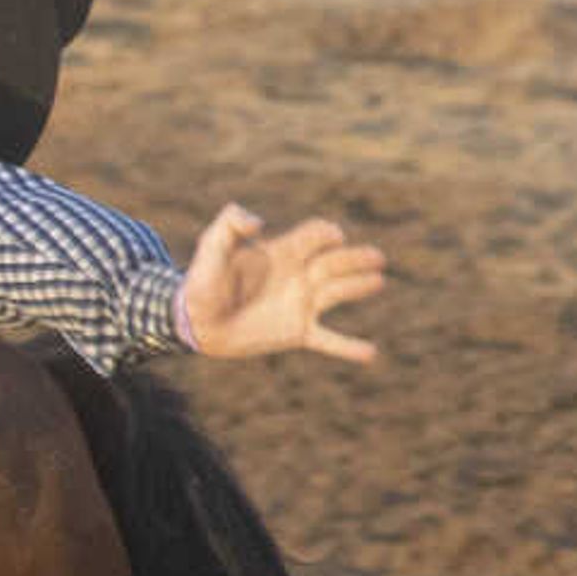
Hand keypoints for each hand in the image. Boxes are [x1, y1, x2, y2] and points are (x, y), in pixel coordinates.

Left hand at [181, 205, 387, 361]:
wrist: (196, 322)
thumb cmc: (202, 282)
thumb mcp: (211, 247)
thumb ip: (229, 225)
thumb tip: (259, 222)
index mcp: (283, 252)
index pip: (315, 236)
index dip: (325, 234)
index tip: (332, 236)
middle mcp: (298, 276)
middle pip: (336, 261)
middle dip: (357, 258)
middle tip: (378, 257)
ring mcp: (300, 304)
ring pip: (339, 292)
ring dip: (360, 286)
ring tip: (380, 281)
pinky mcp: (296, 332)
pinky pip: (329, 340)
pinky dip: (349, 347)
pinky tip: (370, 353)